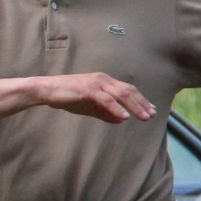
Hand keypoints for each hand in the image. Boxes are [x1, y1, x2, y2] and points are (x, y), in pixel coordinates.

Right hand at [38, 72, 155, 123]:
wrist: (47, 90)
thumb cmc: (67, 97)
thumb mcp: (89, 106)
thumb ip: (105, 113)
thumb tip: (121, 120)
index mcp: (104, 82)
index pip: (127, 90)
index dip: (141, 100)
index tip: (151, 110)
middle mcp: (103, 80)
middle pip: (128, 91)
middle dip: (142, 103)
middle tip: (152, 114)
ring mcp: (96, 84)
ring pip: (121, 94)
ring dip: (135, 106)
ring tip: (144, 117)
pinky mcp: (88, 90)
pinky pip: (106, 100)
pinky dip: (117, 108)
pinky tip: (125, 117)